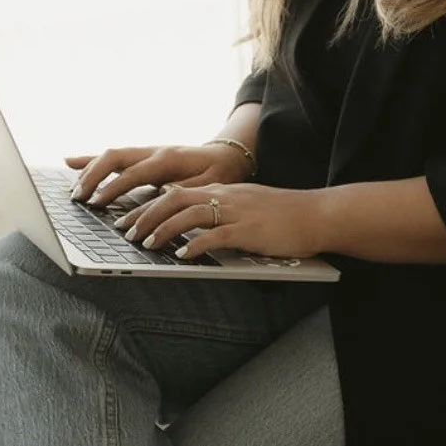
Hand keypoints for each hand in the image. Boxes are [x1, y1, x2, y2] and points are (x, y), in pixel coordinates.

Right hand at [65, 142, 254, 209]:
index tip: (97, 204)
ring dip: (89, 170)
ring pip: (111, 155)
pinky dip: (91, 161)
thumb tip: (161, 196)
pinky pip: (114, 158)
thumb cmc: (220, 174)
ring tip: (72, 188)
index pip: (134, 173)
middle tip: (78, 198)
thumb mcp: (208, 187)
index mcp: (168, 158)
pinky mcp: (142, 157)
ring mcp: (146, 152)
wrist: (229, 156)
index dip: (114, 188)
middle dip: (93, 176)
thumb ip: (184, 192)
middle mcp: (153, 151)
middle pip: (115, 157)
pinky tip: (70, 163)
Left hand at [72, 174, 327, 262]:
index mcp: (223, 191)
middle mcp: (225, 196)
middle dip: (146, 214)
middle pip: (175, 198)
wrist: (318, 213)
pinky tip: (181, 255)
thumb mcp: (248, 207)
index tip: (128, 218)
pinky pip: (216, 236)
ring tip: (146, 243)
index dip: (148, 205)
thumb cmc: (286, 215)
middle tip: (126, 231)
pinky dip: (195, 244)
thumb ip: (222, 214)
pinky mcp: (249, 230)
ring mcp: (237, 212)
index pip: (176, 192)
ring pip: (189, 214)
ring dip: (164, 229)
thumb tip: (196, 230)